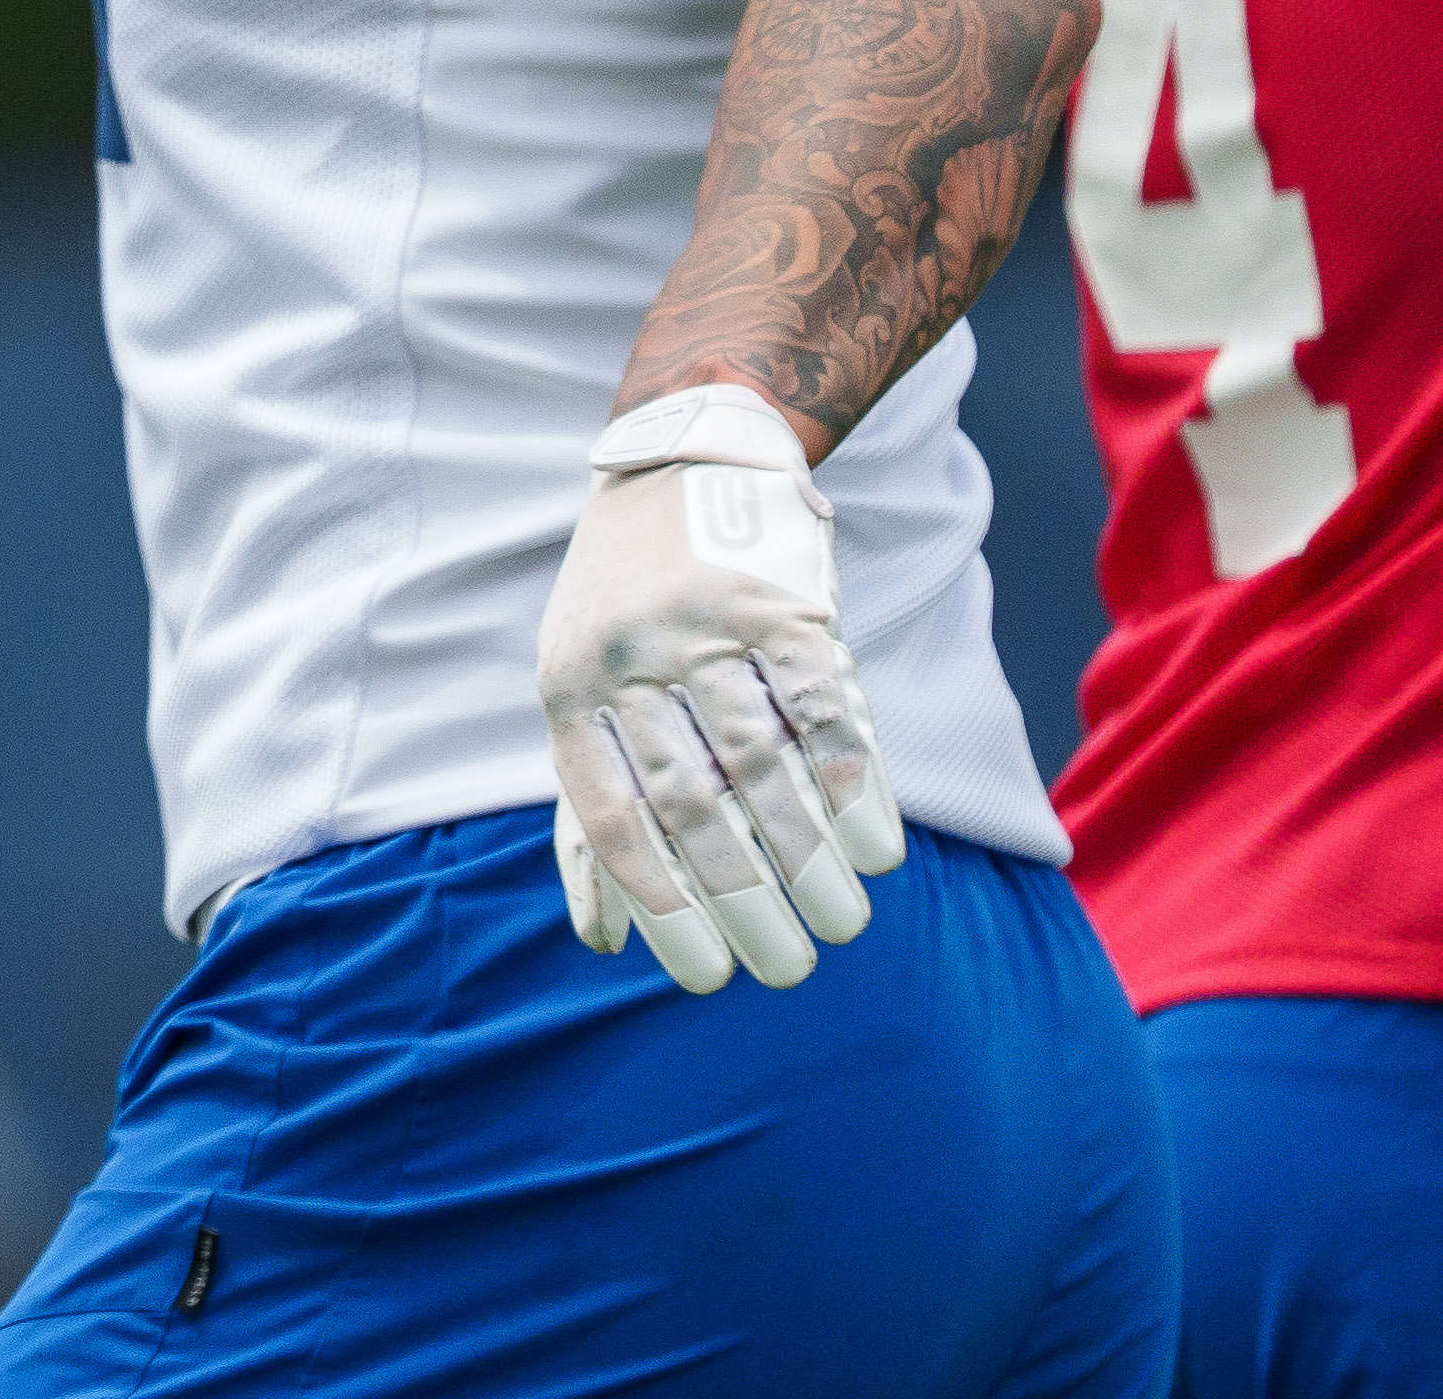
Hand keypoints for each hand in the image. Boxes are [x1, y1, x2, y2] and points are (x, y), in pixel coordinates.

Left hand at [535, 384, 907, 995]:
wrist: (679, 461)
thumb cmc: (624, 610)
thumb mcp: (578, 686)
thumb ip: (591, 801)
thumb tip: (602, 937)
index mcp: (565, 688)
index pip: (611, 819)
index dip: (661, 907)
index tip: (708, 981)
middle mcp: (625, 656)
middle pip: (693, 804)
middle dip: (746, 903)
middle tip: (792, 973)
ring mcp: (702, 624)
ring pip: (763, 766)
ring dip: (810, 862)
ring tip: (846, 926)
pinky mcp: (779, 600)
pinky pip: (824, 709)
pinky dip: (856, 788)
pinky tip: (877, 852)